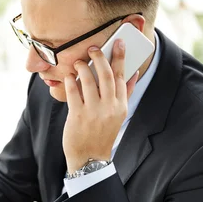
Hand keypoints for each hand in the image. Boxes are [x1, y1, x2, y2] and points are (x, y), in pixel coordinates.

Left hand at [63, 39, 138, 173]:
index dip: (120, 57)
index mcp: (120, 106)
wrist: (90, 158)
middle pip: (106, 74)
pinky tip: (69, 76)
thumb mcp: (118, 116)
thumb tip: (133, 73)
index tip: (118, 43)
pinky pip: (73, 91)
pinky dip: (70, 80)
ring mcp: (93, 111)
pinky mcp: (77, 115)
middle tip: (93, 48)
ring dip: (82, 67)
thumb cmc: (102, 134)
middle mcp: (108, 107)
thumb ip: (125, 94)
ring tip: (78, 62)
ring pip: (88, 80)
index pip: (121, 76)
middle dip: (100, 57)